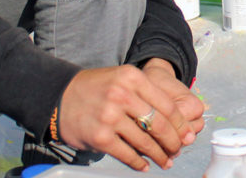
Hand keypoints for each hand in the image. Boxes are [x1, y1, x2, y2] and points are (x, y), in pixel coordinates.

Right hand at [56, 62, 201, 170]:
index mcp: (132, 78)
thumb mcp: (122, 80)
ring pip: (145, 142)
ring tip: (165, 162)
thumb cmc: (95, 89)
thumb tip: (174, 124)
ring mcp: (110, 116)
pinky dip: (139, 163)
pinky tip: (144, 166)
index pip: (167, 105)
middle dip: (173, 142)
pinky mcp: (100, 137)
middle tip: (177, 150)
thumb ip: (146, 96)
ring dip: (158, 156)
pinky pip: (127, 154)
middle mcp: (123, 95)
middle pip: (160, 125)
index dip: (180, 125)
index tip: (186, 135)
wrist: (58, 96)